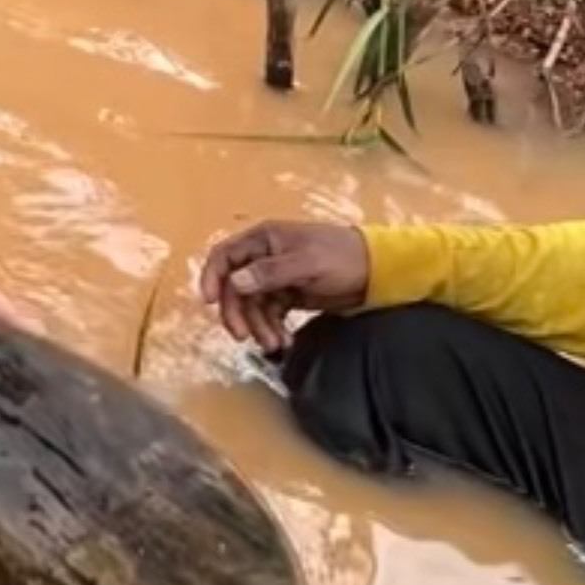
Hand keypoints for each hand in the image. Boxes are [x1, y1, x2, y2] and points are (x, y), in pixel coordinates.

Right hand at [200, 220, 370, 350]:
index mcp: (264, 240)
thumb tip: (235, 283)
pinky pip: (269, 314)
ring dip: (258, 326)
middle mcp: (264, 257)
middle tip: (244, 336)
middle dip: (238, 313)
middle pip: (235, 287)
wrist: (376, 270)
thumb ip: (269, 272)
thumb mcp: (306, 262)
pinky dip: (272, 328)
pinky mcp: (288, 295)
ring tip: (275, 345)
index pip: (225, 256)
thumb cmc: (342, 257)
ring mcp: (275, 278)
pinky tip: (283, 341)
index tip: (208, 302)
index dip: (211, 277)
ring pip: (252, 305)